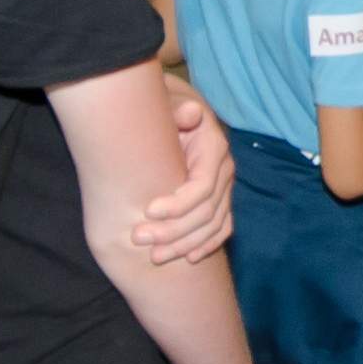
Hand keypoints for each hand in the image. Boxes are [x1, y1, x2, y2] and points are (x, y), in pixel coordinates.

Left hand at [133, 83, 235, 266]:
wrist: (177, 113)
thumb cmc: (165, 111)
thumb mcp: (169, 105)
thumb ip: (177, 110)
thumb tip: (191, 112)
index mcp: (214, 148)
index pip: (202, 186)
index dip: (178, 204)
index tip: (147, 211)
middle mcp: (223, 170)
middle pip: (206, 211)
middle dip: (173, 230)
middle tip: (138, 238)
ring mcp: (224, 187)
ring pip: (213, 225)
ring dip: (185, 244)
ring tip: (154, 255)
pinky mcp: (221, 199)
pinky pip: (222, 227)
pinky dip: (207, 244)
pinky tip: (189, 258)